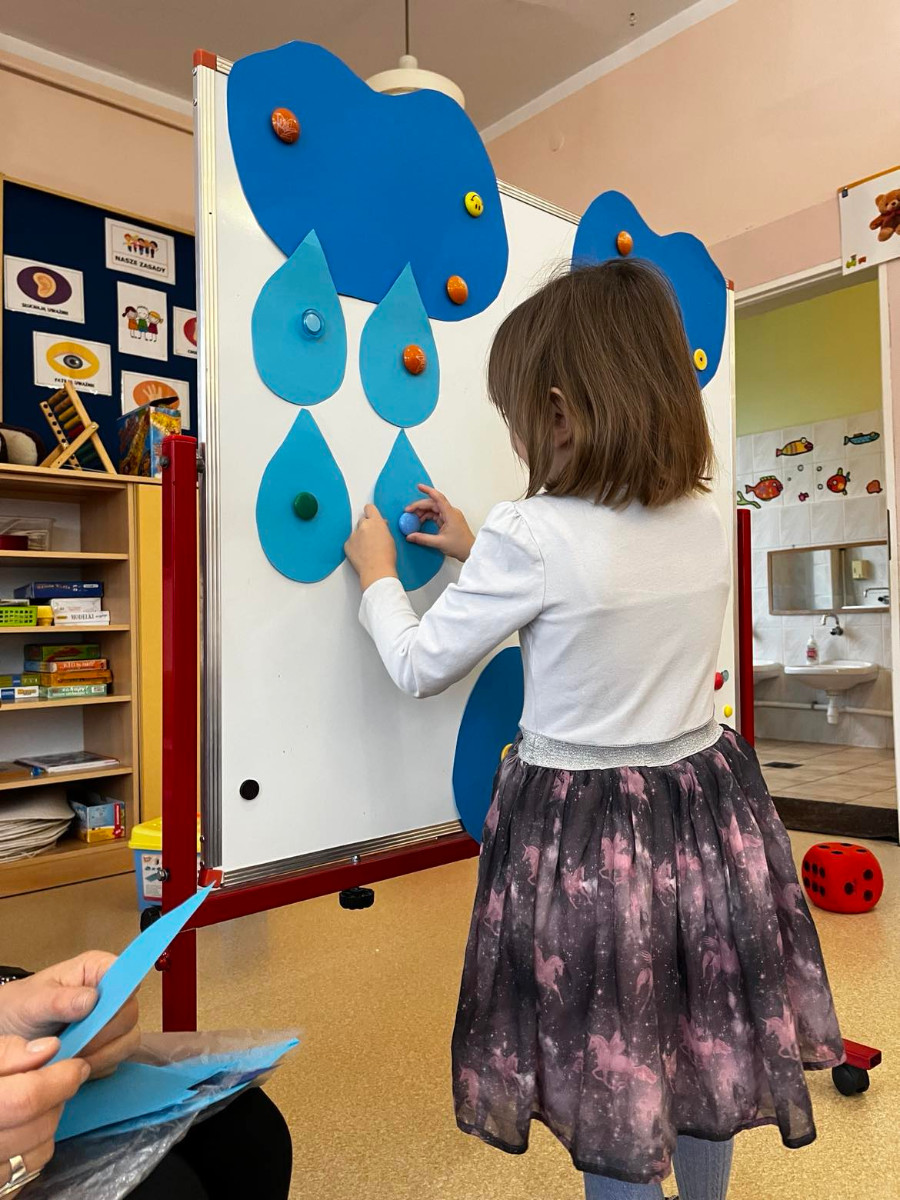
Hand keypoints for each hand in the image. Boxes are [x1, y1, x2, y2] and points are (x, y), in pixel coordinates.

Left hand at [0, 953, 139, 1079]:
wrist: (8, 1033)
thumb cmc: (20, 1009)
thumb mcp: (31, 1002)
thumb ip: (59, 1000)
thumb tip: (91, 999)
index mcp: (96, 970)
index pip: (127, 975)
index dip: (119, 995)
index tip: (97, 1015)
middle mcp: (110, 994)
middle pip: (130, 1013)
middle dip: (102, 1034)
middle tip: (74, 1043)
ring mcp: (113, 1021)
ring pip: (128, 1040)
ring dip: (101, 1054)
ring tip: (71, 1055)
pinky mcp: (110, 1046)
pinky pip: (118, 1060)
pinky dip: (98, 1067)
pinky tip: (76, 1064)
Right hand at [0, 1035, 87, 1187]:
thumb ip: (8, 1051)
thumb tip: (49, 1049)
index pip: (25, 1099)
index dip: (60, 1080)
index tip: (78, 1067)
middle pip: (37, 1127)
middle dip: (56, 1100)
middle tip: (53, 1083)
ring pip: (38, 1153)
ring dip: (46, 1126)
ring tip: (32, 1107)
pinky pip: (26, 1176)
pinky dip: (32, 1152)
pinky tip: (20, 1133)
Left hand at [344, 505, 397, 591]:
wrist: (377, 571)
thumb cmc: (386, 557)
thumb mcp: (390, 538)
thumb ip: (382, 528)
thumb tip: (380, 525)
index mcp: (376, 522)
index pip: (369, 508)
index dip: (370, 513)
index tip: (370, 516)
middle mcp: (363, 525)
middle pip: (362, 520)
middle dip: (366, 527)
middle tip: (371, 538)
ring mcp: (354, 535)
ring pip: (356, 532)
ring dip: (360, 537)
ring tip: (367, 549)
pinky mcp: (347, 544)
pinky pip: (350, 542)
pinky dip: (354, 546)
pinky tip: (361, 554)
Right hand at [404, 486, 474, 562]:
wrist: (470, 551)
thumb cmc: (460, 546)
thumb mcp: (439, 543)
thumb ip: (423, 539)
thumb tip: (410, 536)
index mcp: (450, 514)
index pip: (438, 498)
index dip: (428, 491)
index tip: (419, 486)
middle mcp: (451, 512)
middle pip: (433, 504)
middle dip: (419, 506)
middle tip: (408, 511)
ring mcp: (450, 516)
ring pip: (433, 509)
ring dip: (422, 512)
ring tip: (413, 518)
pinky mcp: (449, 521)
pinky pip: (436, 515)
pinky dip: (427, 517)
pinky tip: (420, 521)